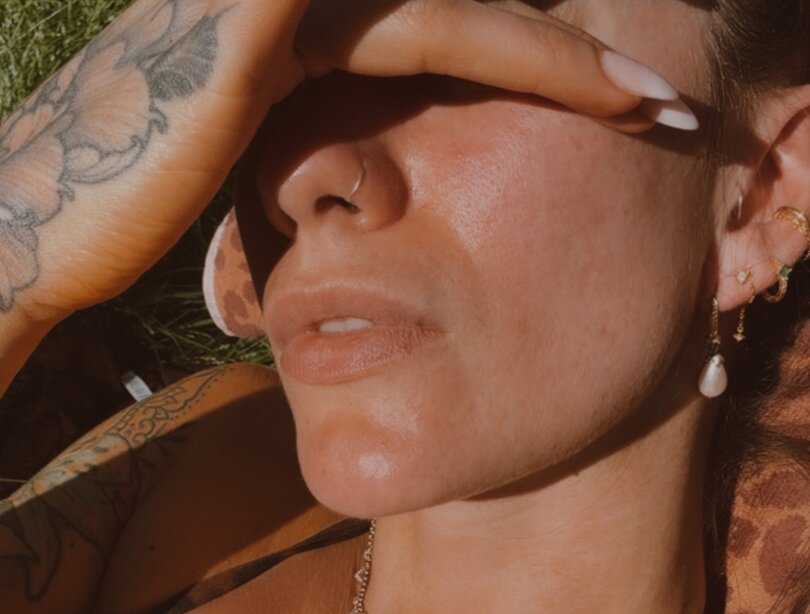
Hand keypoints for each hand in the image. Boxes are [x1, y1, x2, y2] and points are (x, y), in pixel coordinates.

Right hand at [0, 0, 689, 328]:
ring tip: (647, 100)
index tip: (593, 101)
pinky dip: (514, 56)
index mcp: (284, 18)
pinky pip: (423, 31)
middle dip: (558, 46)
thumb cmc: (130, 203)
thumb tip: (366, 173)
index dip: (516, 56)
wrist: (41, 216)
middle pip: (453, 1)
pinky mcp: (269, 28)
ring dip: (562, 52)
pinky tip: (590, 91)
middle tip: (650, 95)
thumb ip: (305, 134)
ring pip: (453, 7)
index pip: (426, 22)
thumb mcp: (238, 156)